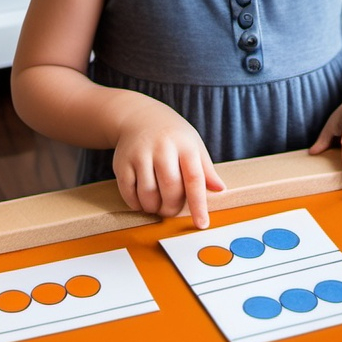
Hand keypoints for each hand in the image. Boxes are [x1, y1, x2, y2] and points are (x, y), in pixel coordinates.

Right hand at [112, 104, 224, 228]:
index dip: (199, 205)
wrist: (139, 117)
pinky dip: (136, 204)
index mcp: (185, 146)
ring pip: (148, 194)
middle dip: (172, 207)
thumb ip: (206, 169)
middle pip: (170, 189)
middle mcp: (162, 148)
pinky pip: (128, 192)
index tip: (202, 224)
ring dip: (154, 207)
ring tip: (158, 206)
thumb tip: (220, 189)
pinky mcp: (122, 162)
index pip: (195, 179)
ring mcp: (140, 154)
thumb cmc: (173, 136)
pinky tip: (142, 201)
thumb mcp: (194, 146)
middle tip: (172, 210)